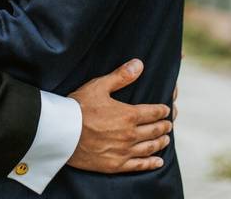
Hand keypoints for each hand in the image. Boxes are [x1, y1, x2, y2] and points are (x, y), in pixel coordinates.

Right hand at [67, 59, 172, 173]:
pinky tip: (158, 161)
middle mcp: (130, 135)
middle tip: (168, 124)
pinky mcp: (115, 165)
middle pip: (154, 131)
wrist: (61, 133)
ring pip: (149, 148)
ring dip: (160, 143)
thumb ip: (121, 76)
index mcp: (128, 115)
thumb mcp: (99, 86)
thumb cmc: (78, 107)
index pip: (152, 113)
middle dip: (163, 126)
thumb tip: (139, 64)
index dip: (162, 111)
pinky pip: (139, 165)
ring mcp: (123, 151)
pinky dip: (151, 163)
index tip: (167, 110)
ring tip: (165, 140)